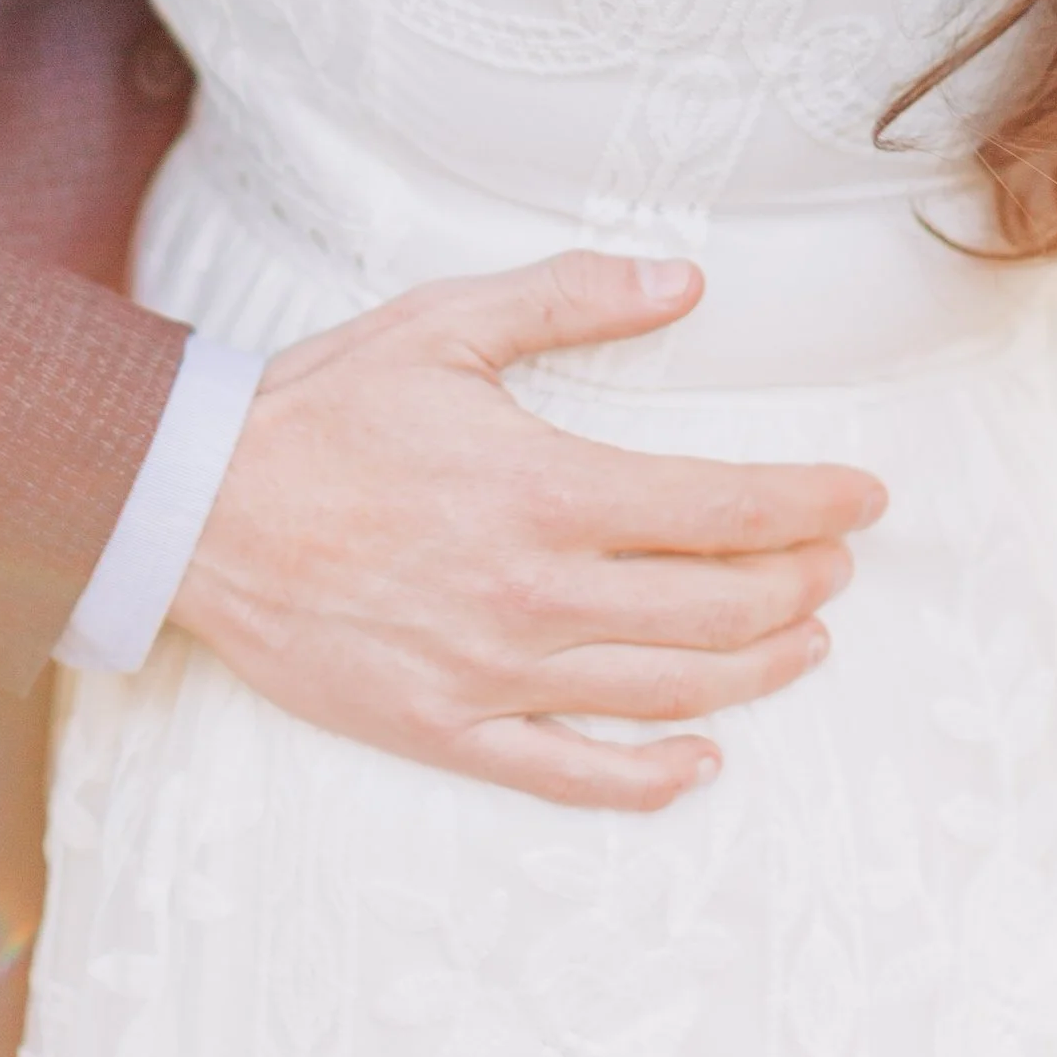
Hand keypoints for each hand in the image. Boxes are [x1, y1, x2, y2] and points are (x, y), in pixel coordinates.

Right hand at [170, 252, 886, 812]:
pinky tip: (701, 762)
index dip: (810, 505)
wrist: (193, 508)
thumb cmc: (319, 408)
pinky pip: (570, 772)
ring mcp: (493, 674)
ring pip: (667, 690)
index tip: (864, 497)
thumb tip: (684, 279)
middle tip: (837, 563)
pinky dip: (649, 776)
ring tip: (804, 642)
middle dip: (799, 584)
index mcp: (545, 490)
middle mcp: (535, 594)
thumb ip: (571, 297)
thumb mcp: (445, 325)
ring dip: (757, 671)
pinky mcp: (446, 729)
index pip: (723, 511)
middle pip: (716, 609)